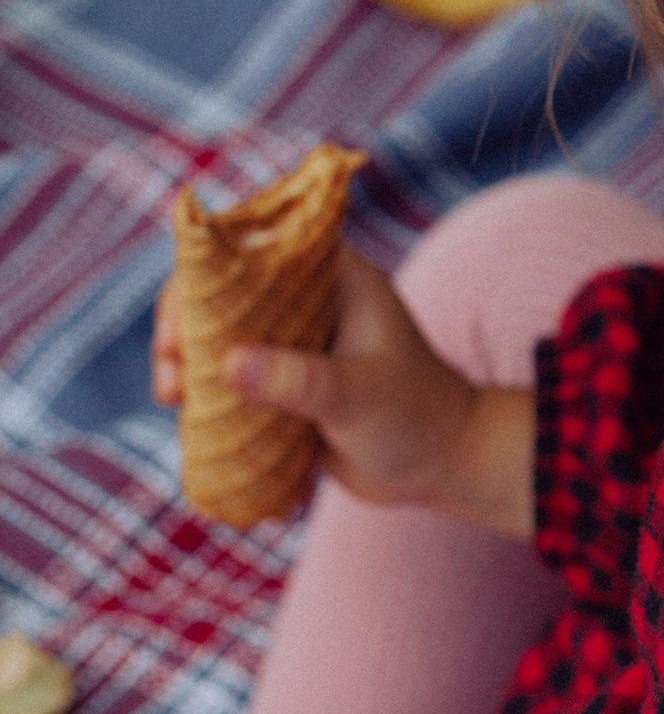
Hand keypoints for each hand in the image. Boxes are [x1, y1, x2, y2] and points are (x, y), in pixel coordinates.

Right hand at [157, 251, 532, 533]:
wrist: (442, 465)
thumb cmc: (415, 417)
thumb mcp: (358, 396)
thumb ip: (299, 379)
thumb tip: (227, 362)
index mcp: (334, 276)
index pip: (254, 248)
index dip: (204, 272)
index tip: (180, 317)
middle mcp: (309, 300)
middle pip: (223, 293)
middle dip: (183, 326)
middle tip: (171, 376)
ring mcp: (294, 342)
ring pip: (220, 338)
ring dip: (188, 363)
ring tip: (173, 399)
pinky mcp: (285, 384)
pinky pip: (231, 379)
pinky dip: (207, 395)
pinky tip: (192, 424)